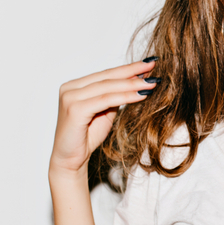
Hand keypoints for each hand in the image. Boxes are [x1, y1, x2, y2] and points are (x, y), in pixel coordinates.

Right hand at [49, 59, 158, 174]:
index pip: (106, 74)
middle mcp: (70, 88)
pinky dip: (125, 97)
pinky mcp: (75, 109)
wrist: (70, 160)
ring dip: (132, 84)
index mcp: (75, 86)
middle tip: (153, 65)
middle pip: (107, 77)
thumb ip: (114, 97)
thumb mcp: (104, 112)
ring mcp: (70, 97)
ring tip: (152, 82)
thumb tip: (135, 81)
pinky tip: (142, 95)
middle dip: (132, 71)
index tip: (148, 64)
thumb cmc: (86, 137)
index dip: (128, 69)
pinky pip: (106, 100)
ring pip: (108, 87)